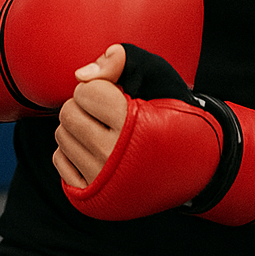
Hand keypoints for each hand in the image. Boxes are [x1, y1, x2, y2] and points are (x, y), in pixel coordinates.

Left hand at [57, 43, 254, 224]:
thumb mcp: (154, 72)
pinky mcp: (94, 197)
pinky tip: (96, 148)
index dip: (101, 87)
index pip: (85, 91)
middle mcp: (114, 155)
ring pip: (62, 136)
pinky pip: (60, 161)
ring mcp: (103, 180)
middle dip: (85, 105)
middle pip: (68, 114)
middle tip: (110, 112)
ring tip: (106, 129)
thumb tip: (81, 75)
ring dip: (79, 125)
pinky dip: (73, 149)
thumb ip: (119, 58)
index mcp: (130, 122)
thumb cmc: (170, 110)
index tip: (120, 96)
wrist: (195, 160)